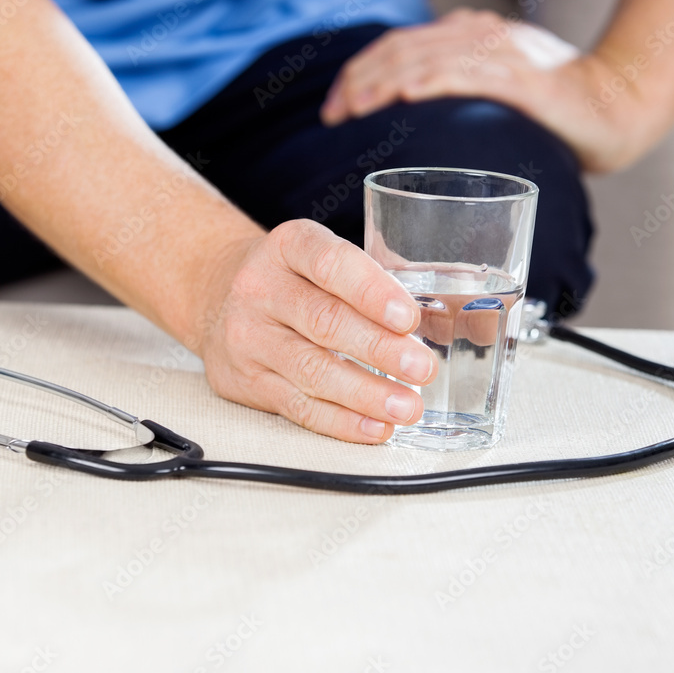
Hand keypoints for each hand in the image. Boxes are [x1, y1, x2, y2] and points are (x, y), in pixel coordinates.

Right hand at [189, 219, 438, 443]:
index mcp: (289, 246)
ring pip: (311, 370)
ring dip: (366, 393)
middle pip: (323, 321)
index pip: (330, 264)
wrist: (215, 293)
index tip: (408, 317)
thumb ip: (376, 282)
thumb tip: (459, 324)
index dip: (371, 291)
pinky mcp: (244, 381)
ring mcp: (248, 336)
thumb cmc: (292, 277)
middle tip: (421, 368)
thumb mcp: (321, 257)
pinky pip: (298, 406)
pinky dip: (341, 422)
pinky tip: (375, 426)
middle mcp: (260, 287)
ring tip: (407, 406)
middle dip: (379, 349)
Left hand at [319, 9, 652, 172]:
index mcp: (468, 36)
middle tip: (331, 116)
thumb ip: (458, 90)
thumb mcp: (496, 89)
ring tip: (352, 109)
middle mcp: (477, 36)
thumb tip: (411, 120)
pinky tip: (404, 94)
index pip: (397, 44)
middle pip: (399, 49)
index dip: (358, 73)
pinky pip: (466, 74)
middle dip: (357, 82)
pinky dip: (430, 81)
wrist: (616, 104)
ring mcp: (499, 53)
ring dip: (381, 83)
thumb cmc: (554, 108)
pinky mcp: (520, 78)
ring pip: (423, 57)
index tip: (333, 110)